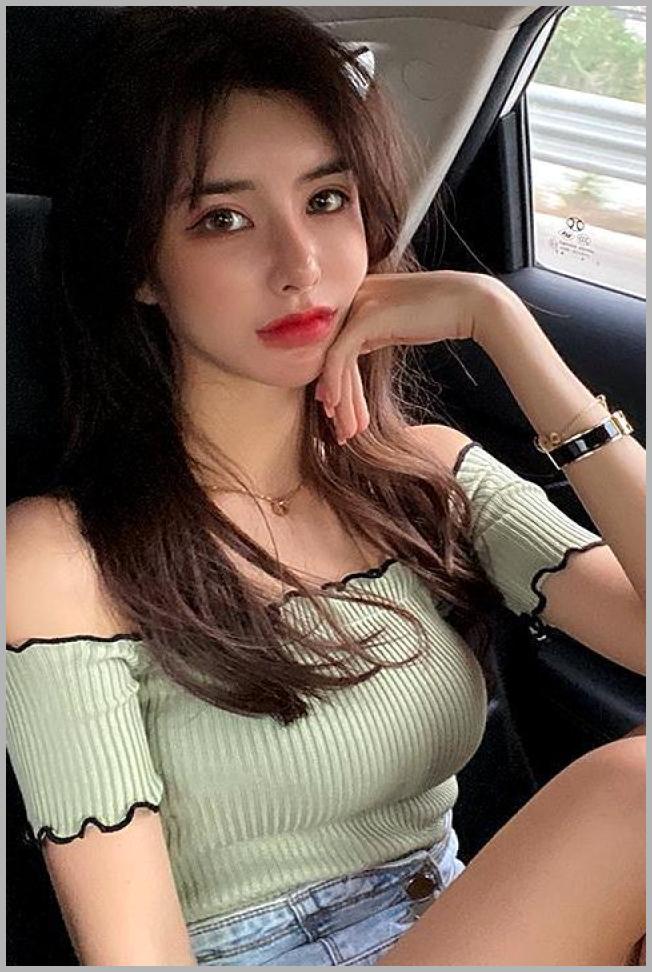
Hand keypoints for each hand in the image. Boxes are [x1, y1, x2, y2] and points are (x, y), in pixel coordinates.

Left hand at [314, 269, 498, 444]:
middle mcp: (351, 297)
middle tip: (341, 432)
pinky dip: (336, 384)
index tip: (339, 414)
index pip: (335, 347)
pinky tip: (337, 407)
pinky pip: (340, 356)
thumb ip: (370, 336)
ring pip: (333, 360)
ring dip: (340, 400)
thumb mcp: (396, 326)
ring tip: (346, 431)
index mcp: (356, 297)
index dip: (335, 385)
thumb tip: (350, 358)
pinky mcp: (365, 317)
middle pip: (331, 356)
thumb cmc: (440, 316)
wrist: (470, 302)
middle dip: (336, 399)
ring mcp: (357, 305)